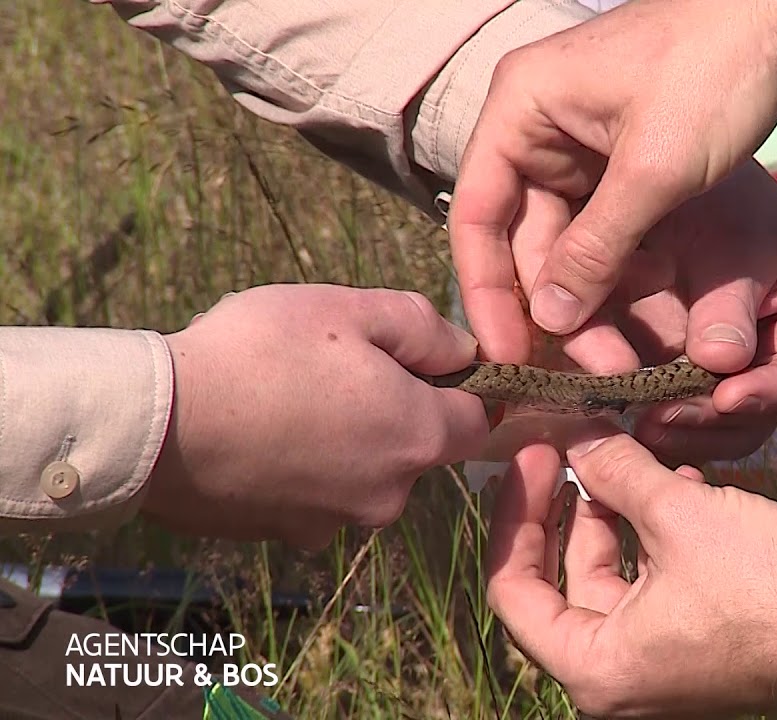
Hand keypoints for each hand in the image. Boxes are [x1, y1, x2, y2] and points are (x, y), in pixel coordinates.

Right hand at [142, 284, 490, 548]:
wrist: (156, 424)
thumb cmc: (260, 353)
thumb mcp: (350, 309)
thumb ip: (423, 328)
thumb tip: (464, 351)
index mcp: (418, 436)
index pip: (480, 419)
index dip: (463, 386)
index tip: (424, 359)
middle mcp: (390, 493)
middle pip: (419, 447)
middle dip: (395, 408)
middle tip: (337, 366)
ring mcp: (336, 522)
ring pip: (365, 472)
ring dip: (346, 439)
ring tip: (290, 396)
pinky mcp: (286, 535)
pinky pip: (316, 494)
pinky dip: (303, 467)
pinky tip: (262, 432)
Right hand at [447, 0, 776, 362]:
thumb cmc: (715, 72)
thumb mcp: (654, 170)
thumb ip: (596, 248)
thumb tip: (550, 321)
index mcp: (521, 109)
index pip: (476, 214)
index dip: (487, 290)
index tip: (507, 354)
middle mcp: (538, 127)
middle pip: (522, 237)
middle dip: (557, 306)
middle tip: (593, 372)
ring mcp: (580, 145)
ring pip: (566, 241)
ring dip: (592, 298)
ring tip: (623, 357)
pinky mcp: (620, 162)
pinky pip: (603, 229)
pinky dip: (619, 271)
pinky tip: (642, 312)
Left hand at [484, 426, 776, 717]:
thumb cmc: (770, 587)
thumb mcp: (679, 515)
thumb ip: (615, 471)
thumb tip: (575, 431)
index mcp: (596, 669)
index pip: (512, 589)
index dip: (515, 514)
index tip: (530, 456)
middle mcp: (616, 683)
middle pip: (559, 583)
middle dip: (566, 507)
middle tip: (568, 444)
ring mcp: (656, 672)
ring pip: (609, 580)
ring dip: (615, 516)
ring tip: (629, 455)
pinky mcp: (691, 653)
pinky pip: (650, 590)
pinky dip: (653, 540)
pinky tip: (678, 487)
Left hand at [588, 162, 776, 462]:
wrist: (670, 190)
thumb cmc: (720, 200)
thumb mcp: (730, 242)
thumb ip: (727, 304)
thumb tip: (718, 365)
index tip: (729, 398)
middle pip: (770, 407)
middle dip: (715, 419)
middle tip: (664, 418)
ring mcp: (755, 375)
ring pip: (728, 425)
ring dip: (683, 430)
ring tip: (640, 423)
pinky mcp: (707, 385)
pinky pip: (691, 419)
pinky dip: (661, 422)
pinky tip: (625, 419)